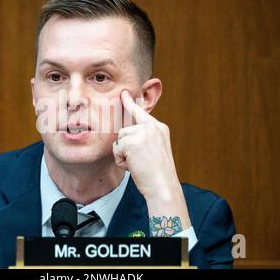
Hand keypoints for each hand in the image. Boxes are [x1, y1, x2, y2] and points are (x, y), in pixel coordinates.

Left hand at [113, 90, 190, 229]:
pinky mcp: (132, 141)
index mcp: (159, 128)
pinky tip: (134, 166)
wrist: (163, 187)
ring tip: (139, 164)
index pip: (140, 112)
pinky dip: (121, 161)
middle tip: (140, 162)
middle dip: (126, 148)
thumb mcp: (155, 150)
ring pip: (119, 140)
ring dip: (124, 155)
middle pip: (125, 130)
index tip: (123, 93)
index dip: (130, 103)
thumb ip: (144, 138)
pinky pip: (116, 149)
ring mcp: (143, 132)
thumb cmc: (158, 174)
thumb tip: (126, 134)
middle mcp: (152, 127)